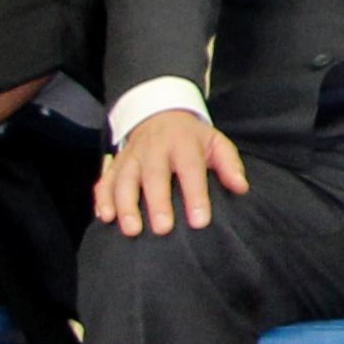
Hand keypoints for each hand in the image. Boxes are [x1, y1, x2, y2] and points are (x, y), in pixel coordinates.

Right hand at [96, 108, 247, 233]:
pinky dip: (102, 198)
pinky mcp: (116, 163)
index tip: (199, 221)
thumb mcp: (216, 141)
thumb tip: (241, 187)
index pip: (190, 169)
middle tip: (163, 230)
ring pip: (125, 179)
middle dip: (157, 203)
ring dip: (125, 205)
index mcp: (183, 143)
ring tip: (131, 229)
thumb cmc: (192, 138)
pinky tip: (104, 217)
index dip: (195, 195)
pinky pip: (105, 180)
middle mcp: (154, 148)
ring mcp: (132, 156)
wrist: (160, 113)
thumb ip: (229, 164)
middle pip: (154, 175)